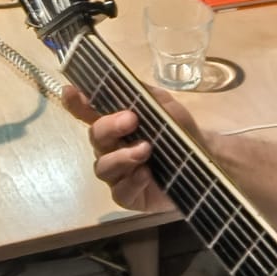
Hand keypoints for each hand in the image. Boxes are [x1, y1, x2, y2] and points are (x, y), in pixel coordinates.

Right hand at [62, 84, 181, 214]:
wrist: (205, 161)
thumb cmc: (179, 131)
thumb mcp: (165, 106)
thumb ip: (143, 94)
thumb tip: (121, 80)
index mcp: (115, 124)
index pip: (88, 112)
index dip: (76, 103)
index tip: (71, 92)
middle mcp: (110, 148)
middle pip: (95, 137)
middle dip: (109, 127)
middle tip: (131, 120)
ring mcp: (117, 174)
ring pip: (103, 167)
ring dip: (122, 156)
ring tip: (145, 149)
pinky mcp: (129, 196)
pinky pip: (120, 191)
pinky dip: (132, 182)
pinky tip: (146, 173)